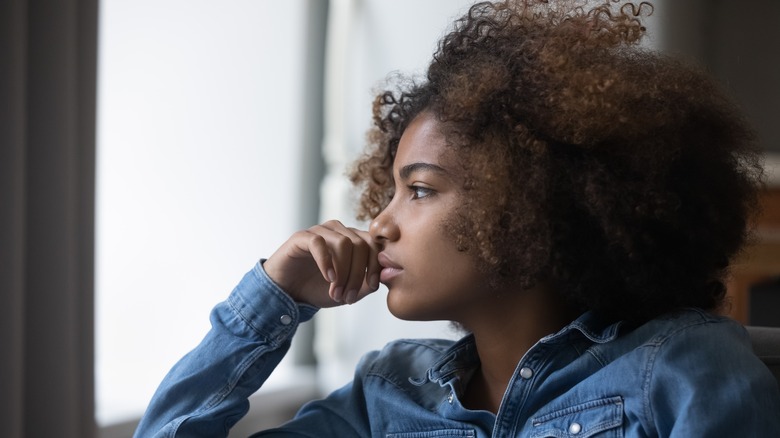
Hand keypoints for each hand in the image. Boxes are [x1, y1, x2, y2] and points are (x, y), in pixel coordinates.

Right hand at [262, 220, 381, 307]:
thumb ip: (367, 283)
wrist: (288, 292)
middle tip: (348, 297)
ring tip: (336, 293)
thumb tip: (386, 275)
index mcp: (353, 240)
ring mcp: (320, 231)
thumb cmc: (318, 289)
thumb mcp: (348, 291)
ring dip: (343, 272)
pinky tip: (328, 278)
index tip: (372, 286)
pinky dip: (326, 262)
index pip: (373, 244)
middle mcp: (338, 231)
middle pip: (360, 244)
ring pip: (343, 243)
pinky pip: (319, 242)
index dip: (376, 264)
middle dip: (357, 274)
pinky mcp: (302, 236)